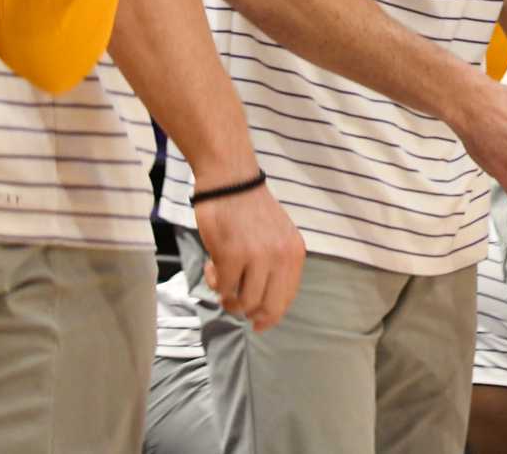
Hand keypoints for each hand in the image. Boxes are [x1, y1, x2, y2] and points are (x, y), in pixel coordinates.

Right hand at [192, 179, 306, 332]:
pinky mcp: (232, 255)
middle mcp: (281, 256)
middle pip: (268, 307)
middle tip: (232, 304)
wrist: (231, 182)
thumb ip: (276, 267)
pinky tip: (212, 265)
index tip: (257, 324)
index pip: (287, 298)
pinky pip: (222, 288)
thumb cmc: (250, 211)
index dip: (270, 316)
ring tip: (221, 276)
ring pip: (243, 302)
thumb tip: (261, 306)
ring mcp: (258, 257)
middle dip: (249, 314)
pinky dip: (214, 282)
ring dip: (227, 296)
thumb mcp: (277, 237)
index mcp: (295, 253)